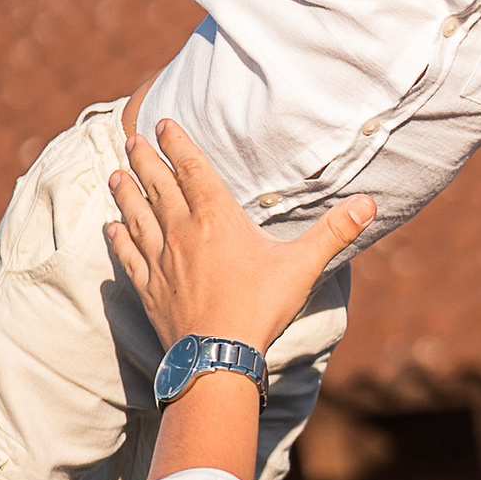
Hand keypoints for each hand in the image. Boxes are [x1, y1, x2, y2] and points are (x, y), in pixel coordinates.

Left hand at [105, 122, 373, 354]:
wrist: (216, 356)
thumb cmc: (259, 308)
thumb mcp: (302, 267)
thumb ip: (333, 232)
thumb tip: (368, 202)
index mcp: (217, 218)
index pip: (192, 170)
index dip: (177, 143)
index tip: (162, 123)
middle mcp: (182, 231)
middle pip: (157, 185)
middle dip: (144, 159)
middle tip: (131, 139)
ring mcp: (161, 259)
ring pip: (136, 215)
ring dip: (125, 193)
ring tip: (116, 174)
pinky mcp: (148, 287)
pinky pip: (128, 255)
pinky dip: (118, 238)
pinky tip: (111, 228)